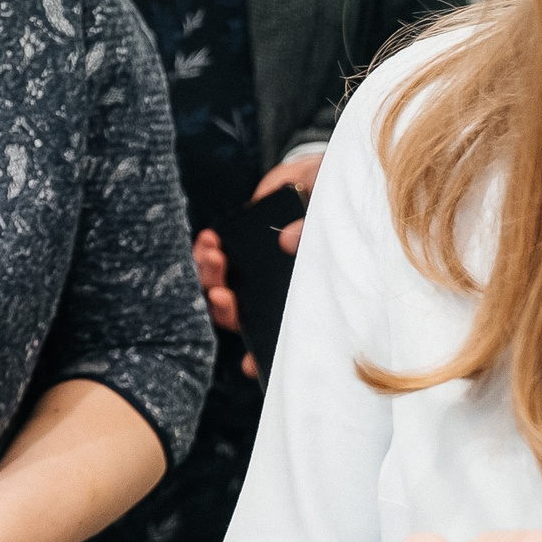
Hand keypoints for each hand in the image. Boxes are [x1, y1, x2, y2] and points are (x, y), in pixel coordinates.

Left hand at [196, 155, 322, 380]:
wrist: (319, 176)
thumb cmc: (335, 206)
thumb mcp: (333, 216)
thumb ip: (314, 229)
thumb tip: (288, 241)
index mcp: (297, 296)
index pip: (277, 332)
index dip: (263, 356)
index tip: (250, 366)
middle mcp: (272, 290)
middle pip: (239, 315)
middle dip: (225, 310)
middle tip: (225, 294)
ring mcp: (251, 270)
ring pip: (220, 288)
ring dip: (210, 278)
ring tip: (213, 255)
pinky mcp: (236, 246)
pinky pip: (212, 258)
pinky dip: (206, 252)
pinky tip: (209, 240)